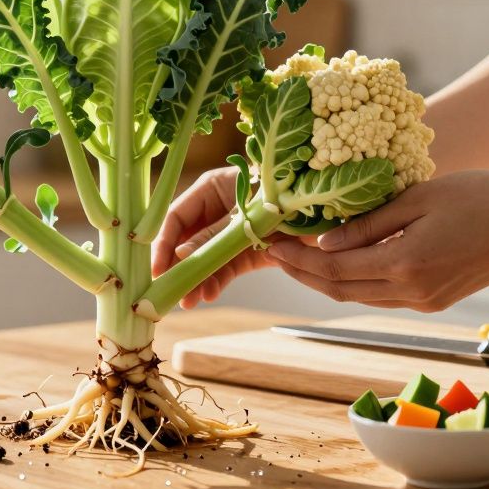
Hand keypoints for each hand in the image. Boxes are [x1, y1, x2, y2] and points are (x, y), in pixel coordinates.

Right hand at [151, 167, 276, 308]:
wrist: (332, 209)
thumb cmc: (289, 195)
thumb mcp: (249, 214)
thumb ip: (215, 234)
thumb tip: (181, 256)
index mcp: (212, 187)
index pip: (176, 217)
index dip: (163, 243)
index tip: (156, 269)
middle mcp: (217, 209)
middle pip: (187, 240)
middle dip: (179, 268)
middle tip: (168, 293)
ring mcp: (232, 232)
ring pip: (205, 259)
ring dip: (197, 280)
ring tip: (190, 300)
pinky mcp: (248, 251)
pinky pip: (226, 267)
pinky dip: (217, 281)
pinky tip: (209, 294)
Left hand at [267, 169, 488, 311]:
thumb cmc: (481, 196)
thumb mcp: (418, 198)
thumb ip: (369, 223)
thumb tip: (324, 240)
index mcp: (406, 265)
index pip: (334, 268)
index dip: (297, 258)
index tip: (271, 241)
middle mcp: (413, 292)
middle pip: (340, 290)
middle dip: (302, 273)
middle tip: (273, 251)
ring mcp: (425, 301)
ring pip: (359, 296)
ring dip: (325, 280)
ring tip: (298, 256)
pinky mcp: (435, 300)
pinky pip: (382, 296)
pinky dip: (355, 281)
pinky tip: (340, 261)